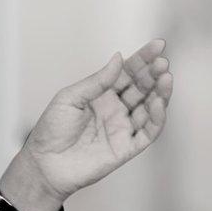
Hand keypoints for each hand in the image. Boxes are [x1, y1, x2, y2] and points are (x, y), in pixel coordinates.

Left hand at [18, 40, 173, 206]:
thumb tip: (118, 59)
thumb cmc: (51, 131)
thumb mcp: (70, 97)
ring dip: (160, 93)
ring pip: (150, 108)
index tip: (157, 47)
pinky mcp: (127, 147)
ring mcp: (123, 128)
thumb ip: (97, 80)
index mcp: (102, 94)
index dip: (143, 59)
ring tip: (166, 78)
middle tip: (163, 62)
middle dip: (154, 74)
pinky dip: (157, 118)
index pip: (127, 73)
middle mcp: (115, 109)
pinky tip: (159, 103)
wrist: (45, 164)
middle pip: (142, 88)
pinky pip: (148, 132)